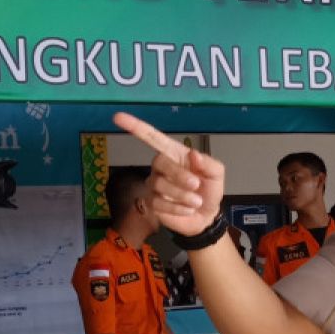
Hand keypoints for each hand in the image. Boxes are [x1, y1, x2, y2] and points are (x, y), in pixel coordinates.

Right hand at [113, 113, 225, 235]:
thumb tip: (193, 154)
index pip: (153, 138)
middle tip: (196, 184)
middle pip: (159, 162)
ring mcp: (154, 185)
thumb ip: (208, 163)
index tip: (118, 117)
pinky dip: (177, 207)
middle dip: (178, 174)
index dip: (136, 127)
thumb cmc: (208, 189)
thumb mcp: (216, 174)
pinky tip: (188, 209)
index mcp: (175, 154)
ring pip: (159, 185)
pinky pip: (158, 203)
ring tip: (196, 201)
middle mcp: (161, 167)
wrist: (207, 216)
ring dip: (182, 194)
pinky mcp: (151, 203)